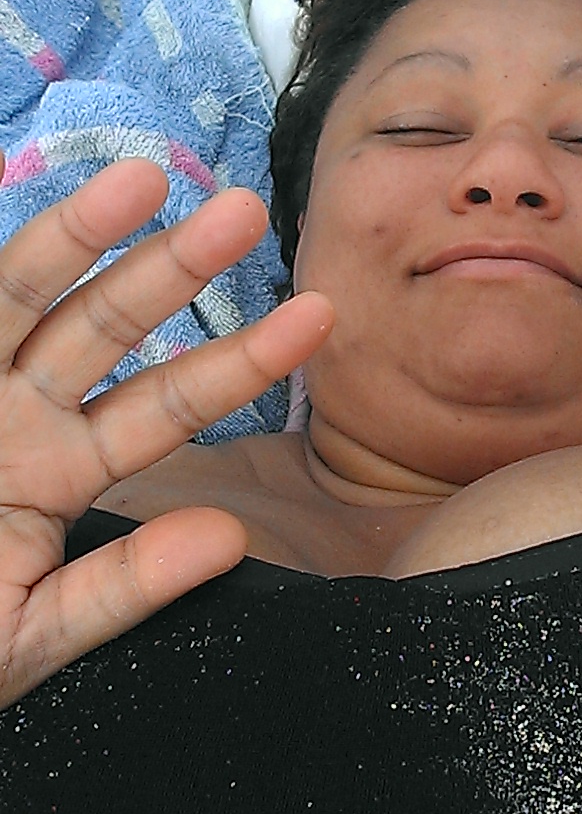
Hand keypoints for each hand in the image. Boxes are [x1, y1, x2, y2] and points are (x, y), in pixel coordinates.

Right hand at [0, 154, 333, 707]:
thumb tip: (229, 537)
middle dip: (169, 269)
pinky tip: (2, 184)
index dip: (239, 361)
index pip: (164, 405)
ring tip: (141, 178)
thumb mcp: (26, 635)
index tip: (318, 317)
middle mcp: (11, 418)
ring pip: (15, 298)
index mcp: (55, 472)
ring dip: (73, 236)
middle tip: (246, 210)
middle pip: (100, 327)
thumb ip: (121, 589)